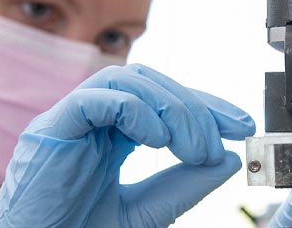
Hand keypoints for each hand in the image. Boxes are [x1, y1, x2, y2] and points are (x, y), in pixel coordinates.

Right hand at [0, 64, 255, 226]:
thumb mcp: (148, 211)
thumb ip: (184, 184)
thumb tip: (229, 157)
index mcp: (112, 136)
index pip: (163, 101)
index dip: (206, 107)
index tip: (242, 126)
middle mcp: (91, 121)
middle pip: (149, 83)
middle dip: (193, 106)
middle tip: (216, 142)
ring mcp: (69, 122)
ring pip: (124, 80)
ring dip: (169, 107)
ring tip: (191, 147)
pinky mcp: (49, 132)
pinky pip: (92, 99)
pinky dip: (133, 110)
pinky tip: (157, 139)